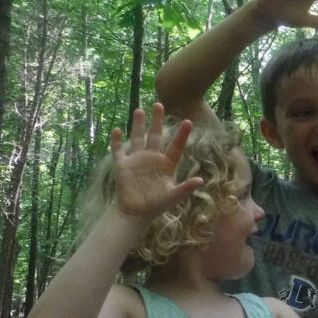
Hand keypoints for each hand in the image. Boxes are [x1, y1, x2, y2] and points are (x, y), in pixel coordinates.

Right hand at [110, 104, 202, 220]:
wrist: (136, 213)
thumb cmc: (157, 205)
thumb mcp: (173, 196)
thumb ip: (186, 188)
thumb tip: (201, 180)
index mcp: (167, 164)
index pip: (176, 146)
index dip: (182, 135)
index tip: (188, 121)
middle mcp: (152, 158)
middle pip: (155, 136)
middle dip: (157, 120)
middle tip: (159, 104)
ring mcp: (137, 160)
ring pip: (138, 138)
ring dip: (138, 125)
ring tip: (139, 109)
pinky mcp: (123, 165)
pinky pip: (118, 151)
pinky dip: (116, 141)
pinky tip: (116, 129)